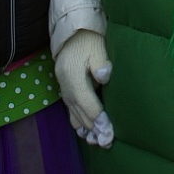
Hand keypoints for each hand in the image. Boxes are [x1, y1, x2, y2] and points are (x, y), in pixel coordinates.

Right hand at [54, 30, 113, 146]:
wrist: (73, 30)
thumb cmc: (89, 38)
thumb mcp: (98, 47)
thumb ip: (101, 63)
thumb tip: (104, 76)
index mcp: (73, 77)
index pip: (88, 104)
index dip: (99, 120)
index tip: (109, 133)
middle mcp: (66, 85)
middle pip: (80, 113)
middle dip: (94, 129)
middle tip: (107, 142)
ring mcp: (63, 87)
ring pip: (74, 113)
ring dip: (85, 129)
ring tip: (97, 142)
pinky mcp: (65, 87)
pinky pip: (70, 109)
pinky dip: (78, 121)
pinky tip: (85, 132)